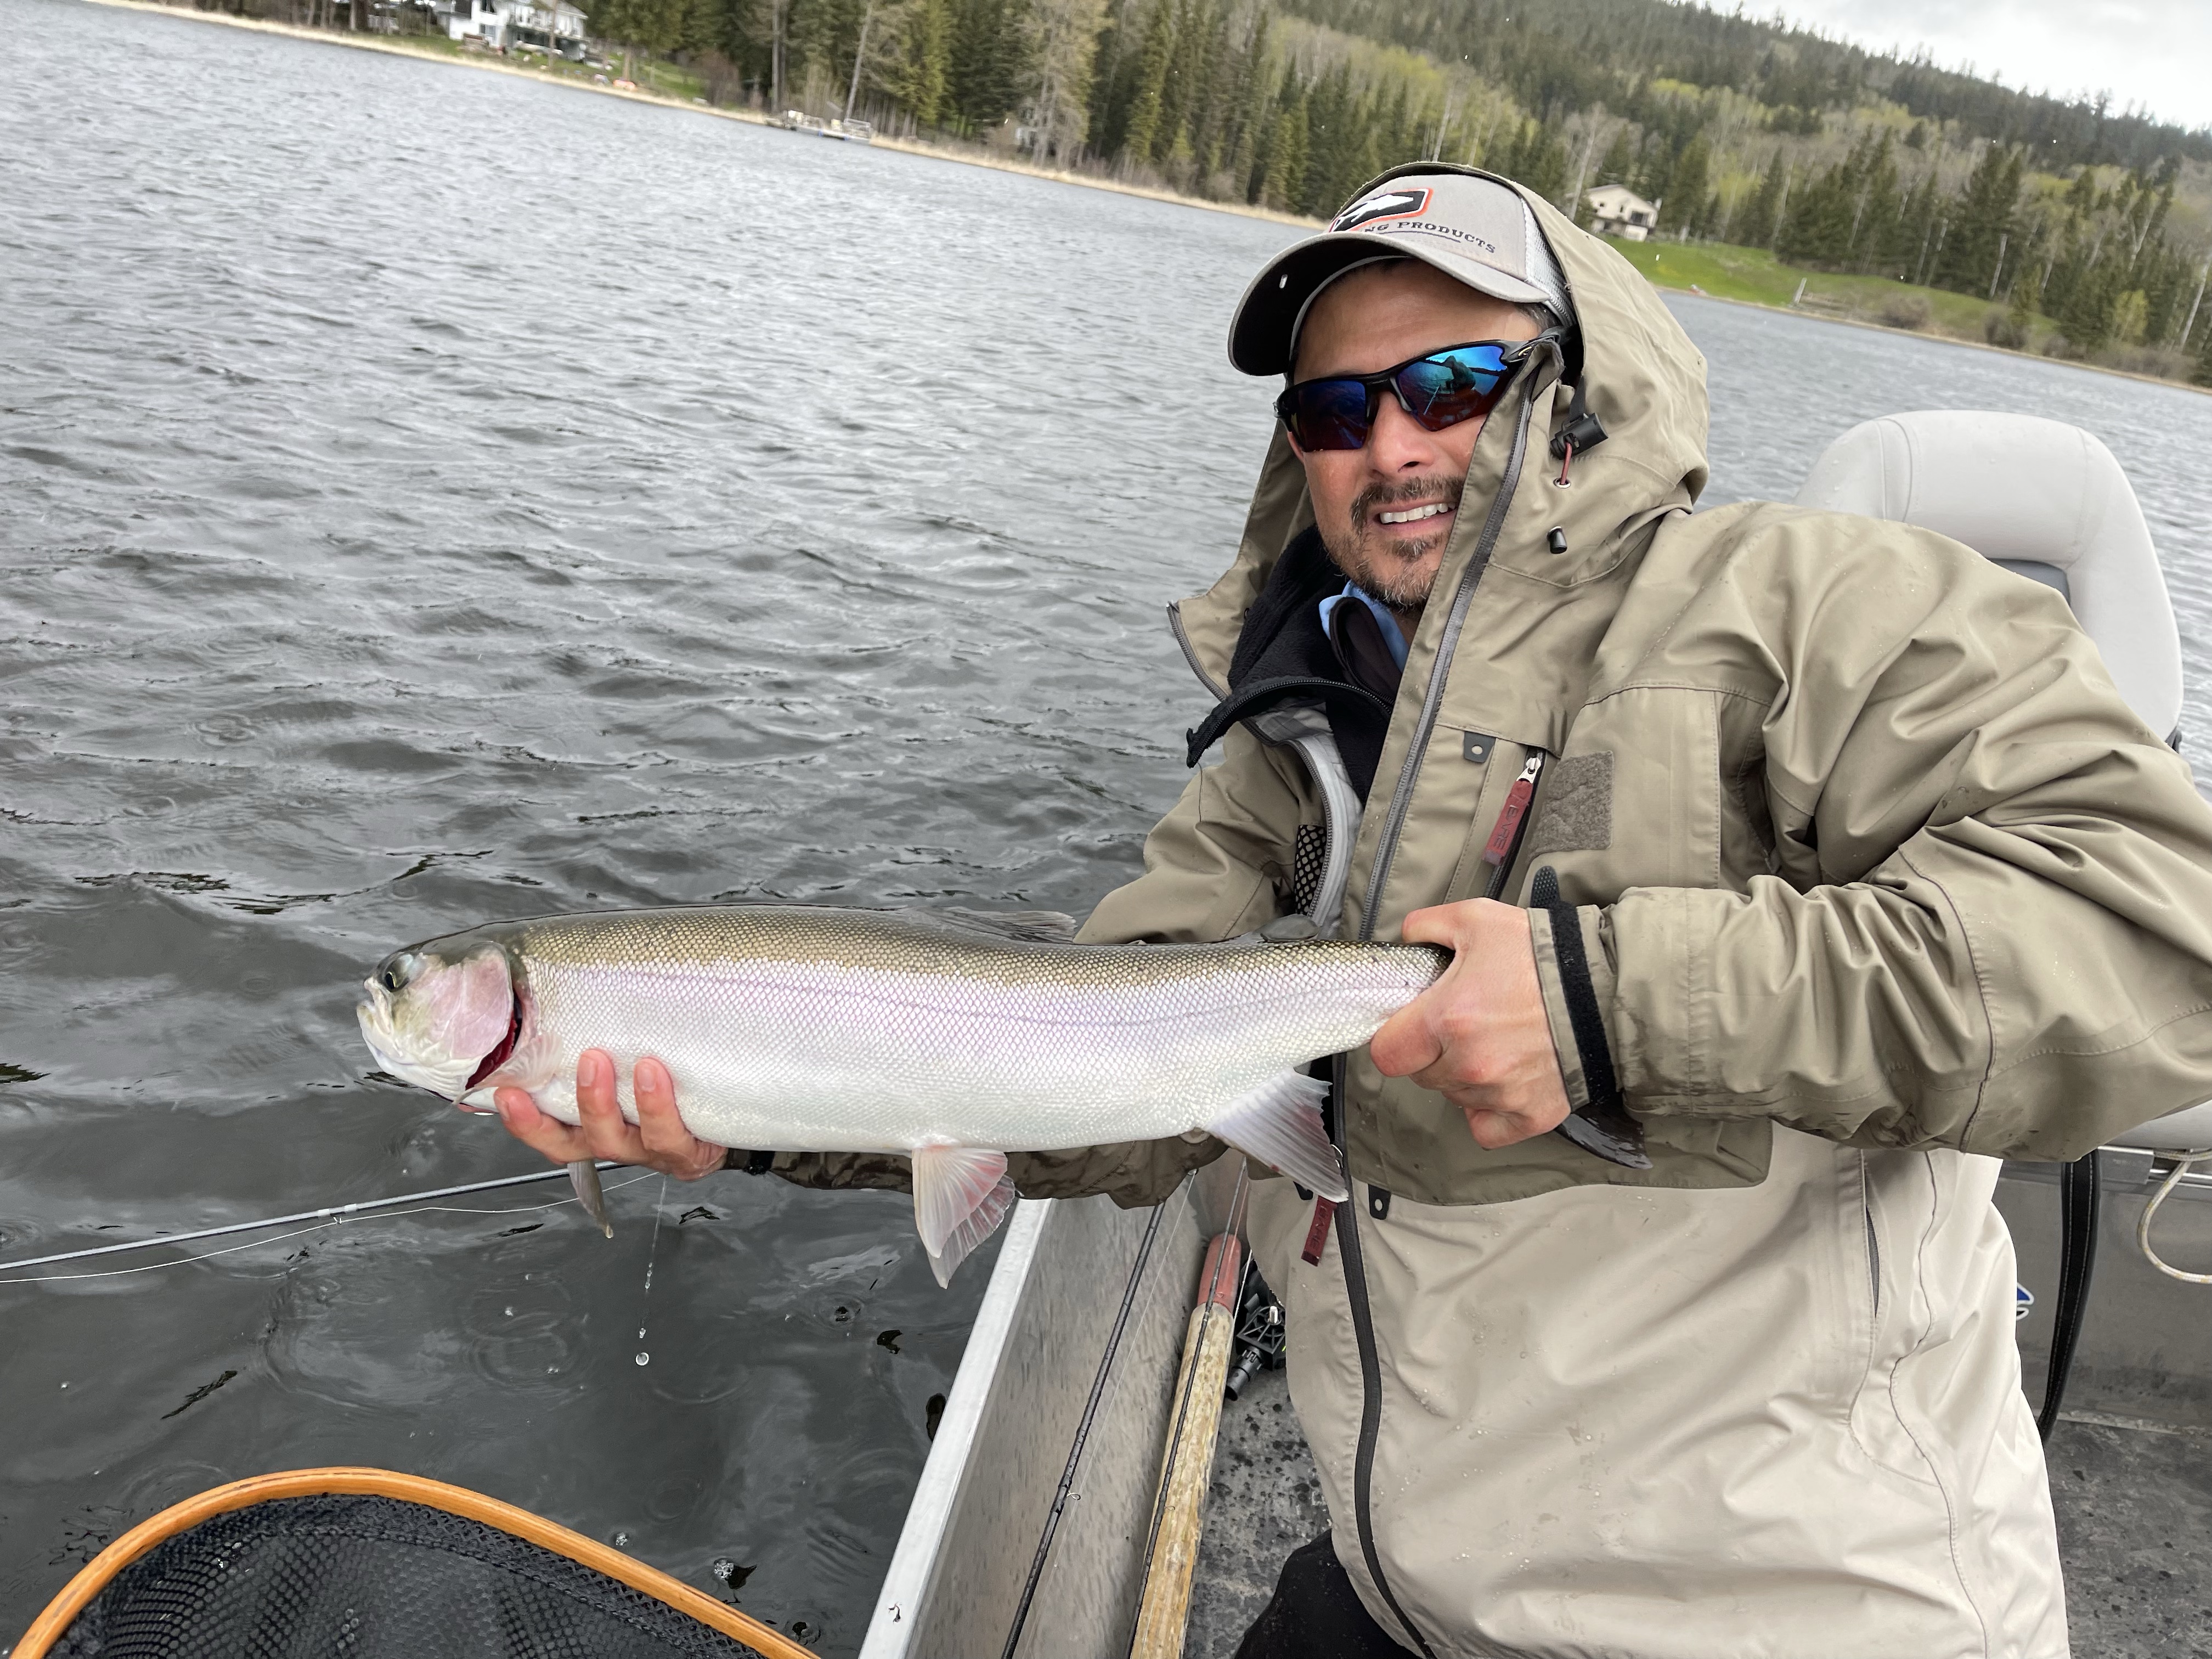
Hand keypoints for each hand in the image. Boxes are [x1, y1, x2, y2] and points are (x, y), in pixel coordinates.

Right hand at [493, 1048, 727, 1180]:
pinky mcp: (687, 1153)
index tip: (506, 1093)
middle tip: (588, 1062)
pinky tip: (657, 1077)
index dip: (524, 1121)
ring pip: (624, 1141)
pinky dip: (660, 1106)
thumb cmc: (670, 1089)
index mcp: (593, 1130)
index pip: (549, 1133)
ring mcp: (651, 1152)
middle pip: (581, 1141)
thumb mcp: (628, 1072)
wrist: (729, 1120)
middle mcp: (618, 1144)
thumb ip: (593, 1052)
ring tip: (635, 1065)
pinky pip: (671, 1137)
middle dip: (579, 1103)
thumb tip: (554, 1012)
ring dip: (619, 1103)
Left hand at [1368, 899, 1571, 1149]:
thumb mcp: (1478, 918)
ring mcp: (1501, 1095)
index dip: (1394, 1037)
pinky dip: (1489, 1110)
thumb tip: (1406, 939)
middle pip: (1421, 1075)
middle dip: (1432, 1052)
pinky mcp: (1531, 1115)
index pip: (1386, 1054)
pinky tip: (1503, 1080)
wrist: (1609, 987)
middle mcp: (1469, 1065)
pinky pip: (1486, 1128)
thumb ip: (1426, 926)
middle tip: (1462, 1024)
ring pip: (1454, 1098)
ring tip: (1495, 1041)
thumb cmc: (1542, 953)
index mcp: (1447, 1018)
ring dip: (1463, 1076)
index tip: (1411, 1025)